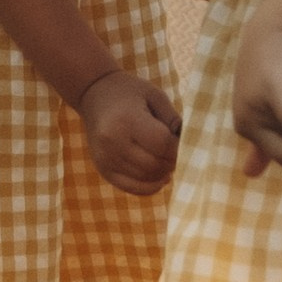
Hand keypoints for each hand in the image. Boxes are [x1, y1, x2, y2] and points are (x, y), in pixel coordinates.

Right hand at [77, 71, 181, 195]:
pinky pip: (132, 188)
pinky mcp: (103, 170)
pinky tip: (159, 177)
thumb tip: (187, 144)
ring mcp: (106, 159)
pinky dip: (150, 186)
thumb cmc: (129, 93)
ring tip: (168, 162)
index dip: (179, 147)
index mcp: (127, 120)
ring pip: (146, 178)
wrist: (93, 94)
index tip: (184, 142)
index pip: (162, 144)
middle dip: (172, 162)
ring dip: (162, 174)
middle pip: (155, 164)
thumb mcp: (154, 95)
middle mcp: (113, 143)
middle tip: (179, 154)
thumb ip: (172, 119)